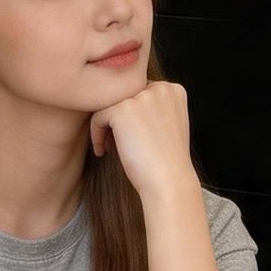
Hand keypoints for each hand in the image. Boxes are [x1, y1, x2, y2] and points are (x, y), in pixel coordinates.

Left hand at [89, 78, 192, 198]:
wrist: (168, 183)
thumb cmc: (165, 162)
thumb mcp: (167, 125)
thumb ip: (152, 108)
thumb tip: (119, 102)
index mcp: (173, 90)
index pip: (140, 91)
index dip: (131, 114)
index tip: (130, 137)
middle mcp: (161, 88)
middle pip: (123, 95)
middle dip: (117, 118)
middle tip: (117, 143)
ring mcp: (142, 96)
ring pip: (109, 104)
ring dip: (106, 126)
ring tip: (111, 147)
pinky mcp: (123, 109)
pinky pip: (98, 116)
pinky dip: (96, 135)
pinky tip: (103, 152)